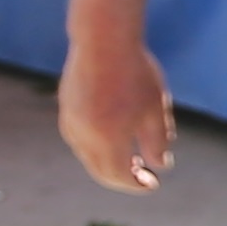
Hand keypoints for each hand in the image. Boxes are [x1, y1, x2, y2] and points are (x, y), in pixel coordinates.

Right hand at [58, 30, 170, 194]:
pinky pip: (79, 140)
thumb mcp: (155, 109)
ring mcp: (70, 123)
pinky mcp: (65, 110)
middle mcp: (83, 136)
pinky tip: (113, 138)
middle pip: (101, 171)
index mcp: (107, 139)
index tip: (153, 184)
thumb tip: (160, 166)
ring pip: (88, 156)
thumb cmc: (135, 73)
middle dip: (123, 178)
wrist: (102, 40)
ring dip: (108, 163)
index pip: (120, 176)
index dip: (137, 185)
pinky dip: (96, 148)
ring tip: (132, 158)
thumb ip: (158, 142)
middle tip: (143, 176)